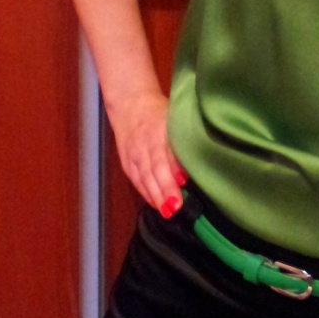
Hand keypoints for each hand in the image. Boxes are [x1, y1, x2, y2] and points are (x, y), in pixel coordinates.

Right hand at [108, 91, 186, 217]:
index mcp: (157, 131)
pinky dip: (146, 193)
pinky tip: (156, 204)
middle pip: (153, 170)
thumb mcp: (174, 118)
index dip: (172, 170)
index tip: (184, 183)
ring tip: (167, 212)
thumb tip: (192, 164)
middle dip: (164, 190)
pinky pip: (136, 180)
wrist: (130, 105)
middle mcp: (143, 144)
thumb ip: (182, 138)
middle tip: (175, 207)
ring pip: (143, 178)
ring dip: (155, 196)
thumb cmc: (159, 112)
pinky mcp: (126, 163)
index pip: (164, 154)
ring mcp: (132, 154)